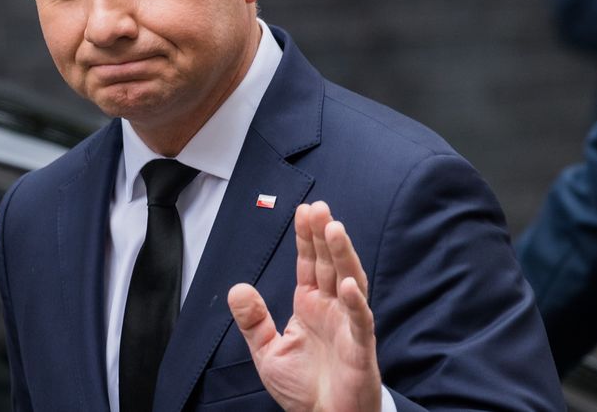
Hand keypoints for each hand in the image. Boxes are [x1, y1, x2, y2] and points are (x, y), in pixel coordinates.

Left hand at [227, 201, 380, 411]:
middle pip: (331, 264)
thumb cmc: (304, 388)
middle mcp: (332, 309)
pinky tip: (347, 284)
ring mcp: (348, 325)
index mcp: (310, 305)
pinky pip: (359, 321)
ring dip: (344, 256)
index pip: (310, 264)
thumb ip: (253, 320)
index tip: (304, 210)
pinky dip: (355, 302)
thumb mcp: (267, 352)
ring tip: (335, 229)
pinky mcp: (360, 348)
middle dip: (325, 236)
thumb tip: (236, 288)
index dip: (307, 238)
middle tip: (319, 208)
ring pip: (350, 282)